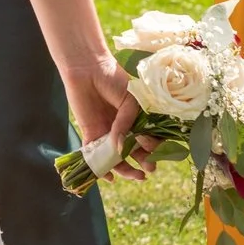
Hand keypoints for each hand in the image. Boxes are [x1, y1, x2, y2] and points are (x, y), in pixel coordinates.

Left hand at [64, 52, 150, 179]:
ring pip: (117, 157)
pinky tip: (108, 177)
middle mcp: (124, 129)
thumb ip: (127, 124)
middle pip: (134, 152)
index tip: (155, 151)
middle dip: (143, 162)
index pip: (149, 139)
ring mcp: (107, 133)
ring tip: (135, 176)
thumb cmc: (114, 79)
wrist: (88, 68)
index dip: (153, 149)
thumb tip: (121, 148)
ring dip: (125, 169)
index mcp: (138, 120)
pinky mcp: (90, 132)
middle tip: (149, 170)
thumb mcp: (130, 101)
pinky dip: (100, 167)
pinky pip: (94, 154)